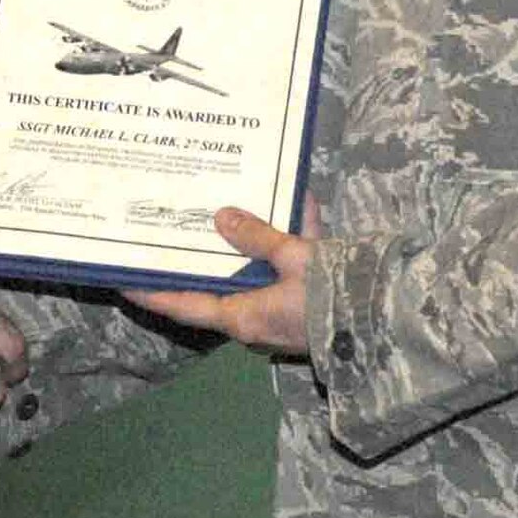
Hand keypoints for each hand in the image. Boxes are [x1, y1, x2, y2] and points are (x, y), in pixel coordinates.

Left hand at [120, 202, 320, 355]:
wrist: (395, 319)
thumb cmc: (336, 297)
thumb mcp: (295, 258)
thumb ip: (258, 237)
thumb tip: (222, 218)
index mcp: (244, 317)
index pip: (184, 306)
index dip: (152, 293)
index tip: (121, 280)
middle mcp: (258, 318)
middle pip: (218, 283)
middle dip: (203, 255)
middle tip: (174, 227)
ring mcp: (285, 309)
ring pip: (258, 269)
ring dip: (253, 238)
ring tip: (235, 200)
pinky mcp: (312, 299)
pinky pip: (294, 263)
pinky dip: (296, 234)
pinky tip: (302, 199)